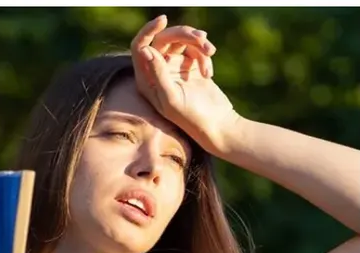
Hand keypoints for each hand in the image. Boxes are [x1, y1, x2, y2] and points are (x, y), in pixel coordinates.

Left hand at [131, 15, 241, 156]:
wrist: (218, 125)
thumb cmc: (192, 117)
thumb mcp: (172, 98)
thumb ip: (158, 74)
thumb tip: (146, 49)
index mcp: (147, 80)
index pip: (141, 47)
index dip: (149, 30)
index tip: (164, 20)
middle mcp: (158, 72)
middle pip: (164, 39)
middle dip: (183, 35)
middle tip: (201, 38)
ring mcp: (175, 69)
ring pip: (182, 41)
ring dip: (198, 42)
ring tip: (211, 52)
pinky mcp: (191, 67)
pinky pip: (196, 50)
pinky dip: (205, 56)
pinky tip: (209, 74)